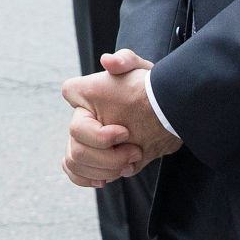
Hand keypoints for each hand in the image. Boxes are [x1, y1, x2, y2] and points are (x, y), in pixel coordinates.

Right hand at [61, 49, 180, 188]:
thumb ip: (125, 60)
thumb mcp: (141, 69)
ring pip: (76, 162)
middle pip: (76, 147)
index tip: (124, 131)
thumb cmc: (152, 89)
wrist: (170, 114)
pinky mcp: (99, 158)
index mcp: (87, 99)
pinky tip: (106, 179)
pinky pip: (77, 173)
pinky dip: (87, 177)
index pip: (69, 101)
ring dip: (104, 169)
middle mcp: (84, 119)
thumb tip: (109, 62)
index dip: (96, 129)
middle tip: (133, 152)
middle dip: (106, 157)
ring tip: (128, 164)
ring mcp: (90, 140)